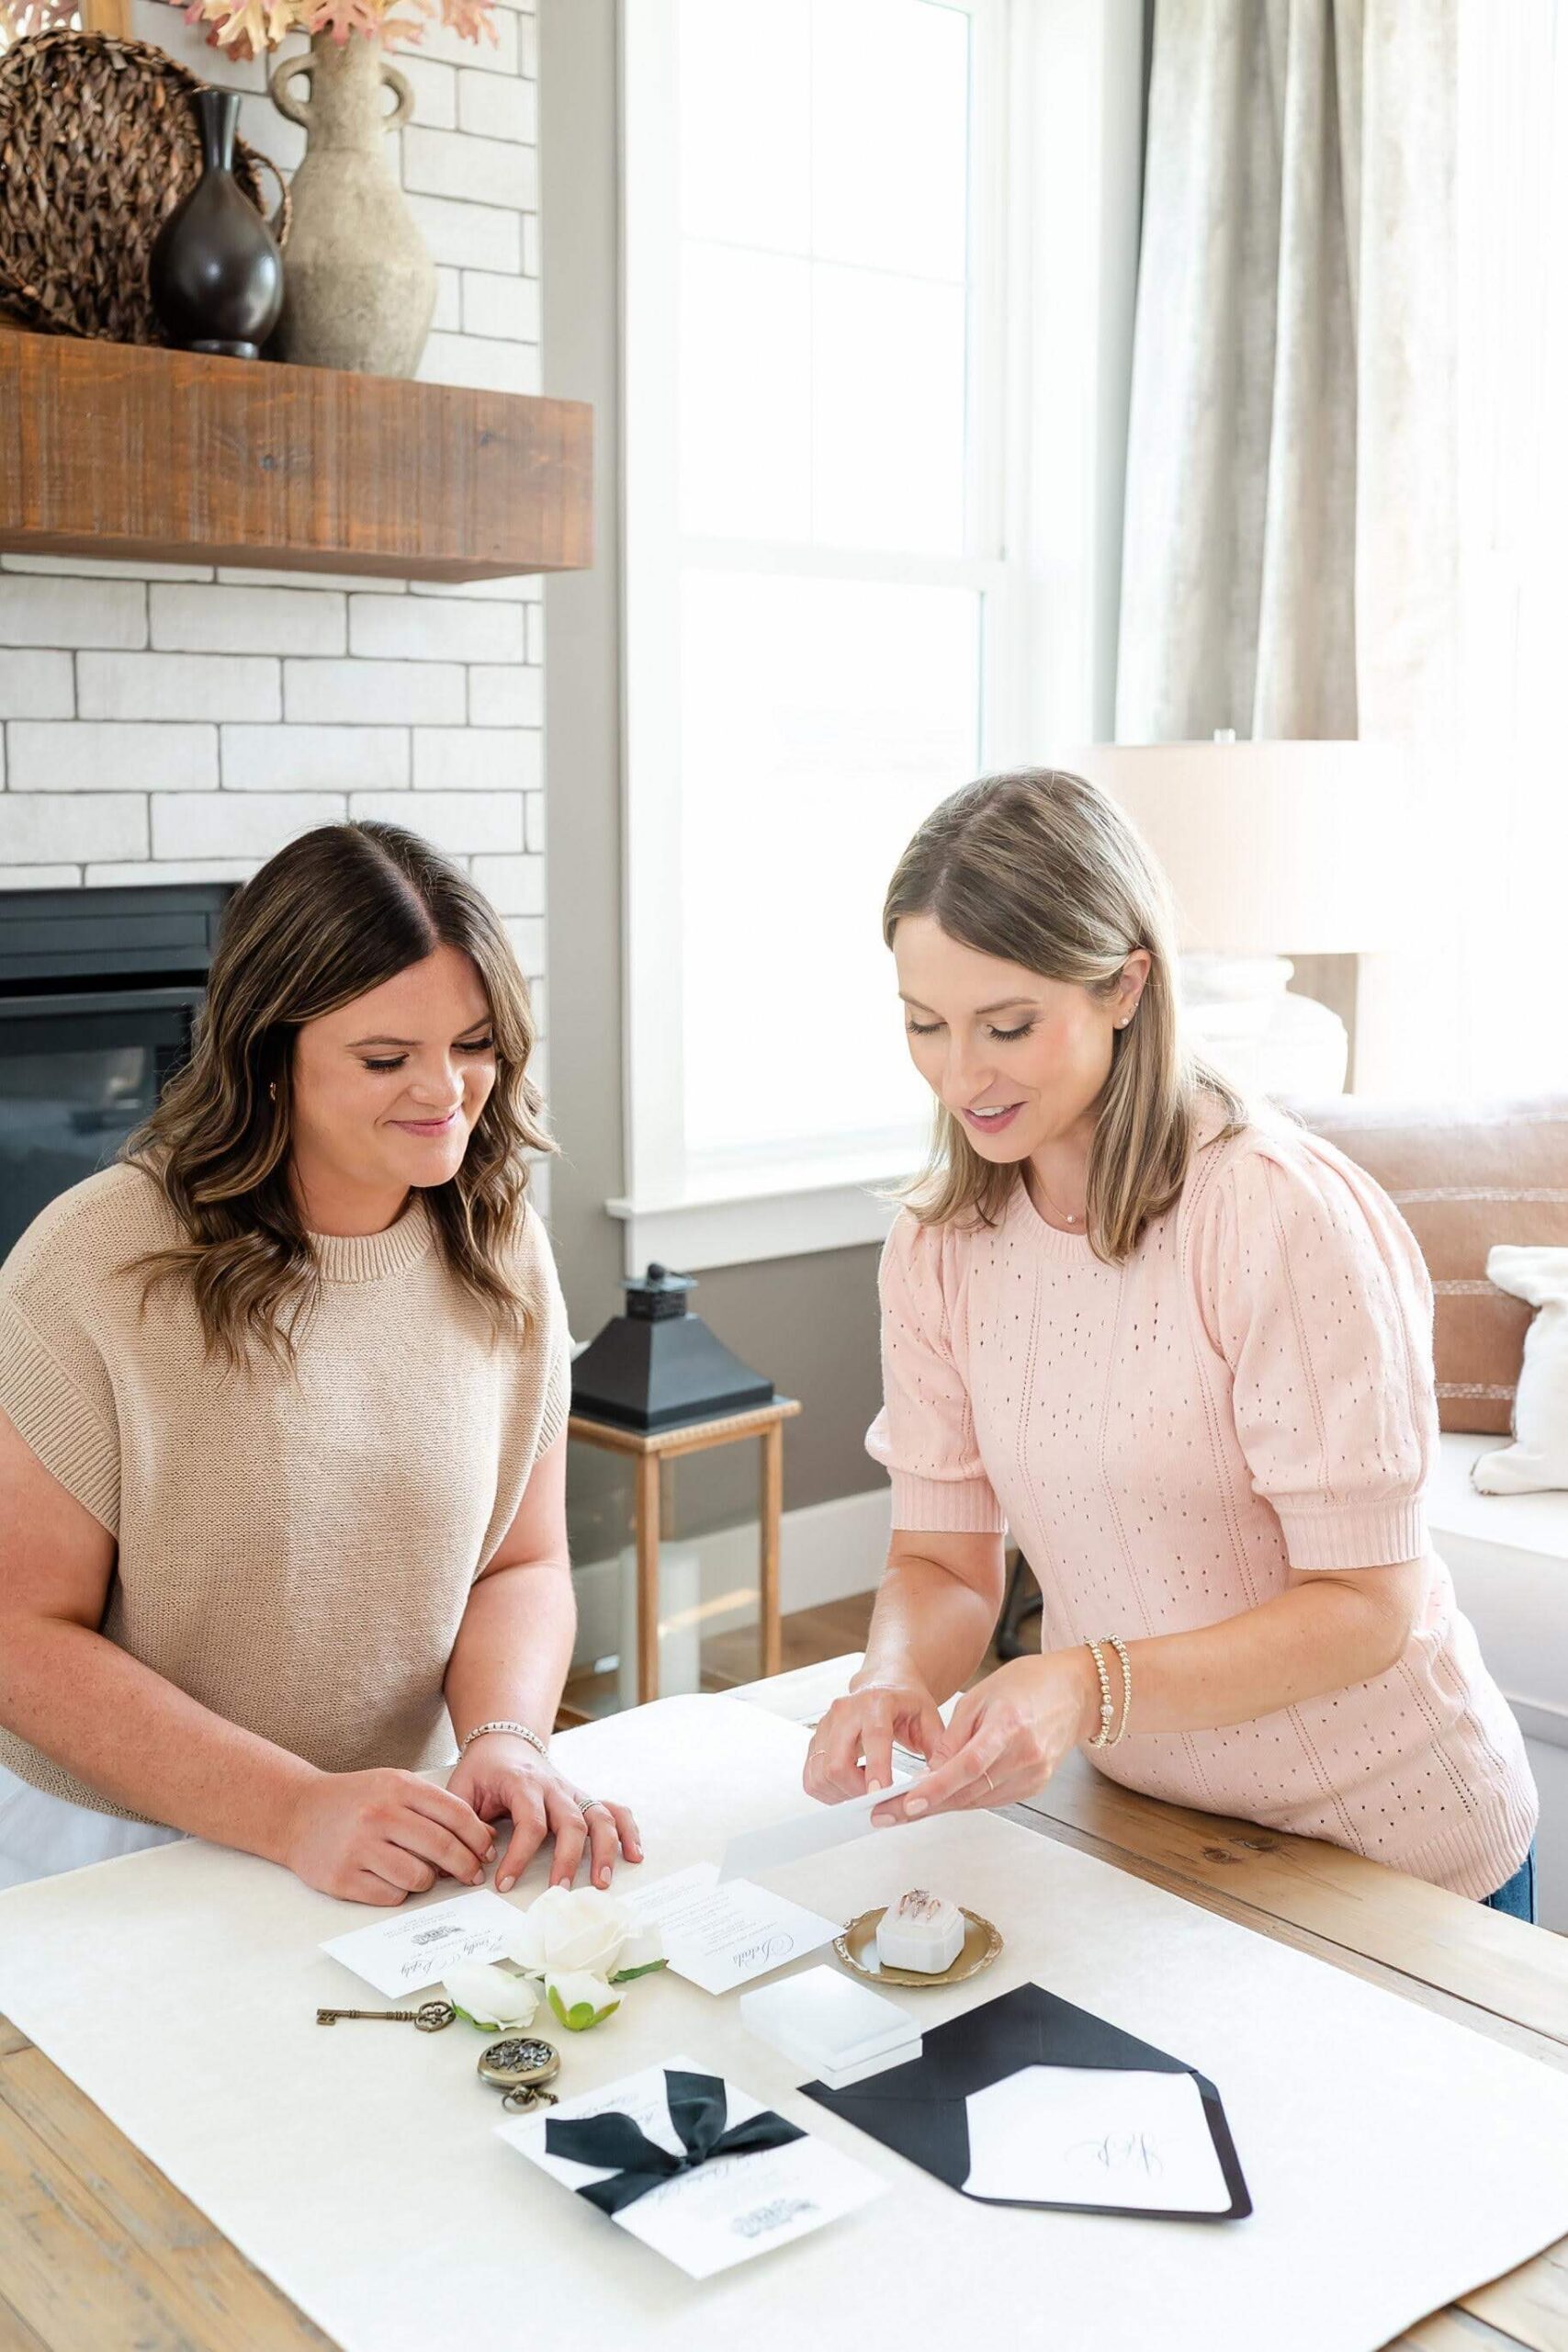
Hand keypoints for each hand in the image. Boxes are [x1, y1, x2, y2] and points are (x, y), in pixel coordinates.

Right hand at [280, 1767, 494, 1905]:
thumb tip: (482, 1836)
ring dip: (430, 1881)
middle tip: (472, 1874)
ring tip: (425, 1875)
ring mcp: (359, 1847)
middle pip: (442, 1848)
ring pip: (419, 1876)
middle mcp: (380, 1815)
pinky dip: (401, 1892)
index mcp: (398, 1787)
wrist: (297, 1811)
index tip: (486, 1851)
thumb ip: (436, 1806)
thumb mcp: (394, 1786)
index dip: (478, 1837)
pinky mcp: (343, 1878)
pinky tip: (395, 1880)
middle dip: (466, 1865)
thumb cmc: (354, 1800)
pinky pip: (391, 1895)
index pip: (456, 1814)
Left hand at [448, 1732, 642, 1893]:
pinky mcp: (583, 1798)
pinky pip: (613, 1810)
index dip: (519, 1856)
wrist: (504, 1742)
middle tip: (558, 1891)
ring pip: (599, 1816)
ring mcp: (573, 1792)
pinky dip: (627, 1830)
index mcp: (523, 1784)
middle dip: (568, 1859)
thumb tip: (478, 1858)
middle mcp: (554, 1787)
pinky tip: (634, 1854)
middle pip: (571, 1822)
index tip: (504, 1883)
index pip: (530, 1822)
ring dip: (604, 1850)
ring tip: (602, 1881)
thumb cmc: (483, 1770)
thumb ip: (466, 1823)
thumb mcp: (462, 1790)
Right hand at [803, 1671, 946, 1802]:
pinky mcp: (816, 1738)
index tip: (878, 1794)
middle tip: (876, 1800)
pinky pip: (811, 1775)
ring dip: (841, 1793)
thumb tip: (938, 1783)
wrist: (884, 1681)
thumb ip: (939, 1750)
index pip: (873, 1738)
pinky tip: (849, 1786)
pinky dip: (828, 1790)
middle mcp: (846, 1710)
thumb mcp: (931, 1718)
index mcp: (877, 1702)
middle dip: (855, 1791)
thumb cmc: (907, 1702)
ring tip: (864, 1791)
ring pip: (820, 1773)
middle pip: (836, 1762)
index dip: (875, 1769)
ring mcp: (826, 1723)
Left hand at [870, 1650, 1099, 1825]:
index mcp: (1009, 1726)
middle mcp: (1025, 1756)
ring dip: (941, 1806)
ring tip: (902, 1811)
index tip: (906, 1803)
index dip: (936, 1787)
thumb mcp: (981, 1695)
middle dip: (924, 1806)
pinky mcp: (1036, 1785)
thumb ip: (955, 1735)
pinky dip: (966, 1799)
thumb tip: (930, 1771)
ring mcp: (1034, 1775)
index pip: (967, 1766)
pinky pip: (993, 1798)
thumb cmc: (1029, 1683)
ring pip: (978, 1800)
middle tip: (886, 1815)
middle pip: (969, 1791)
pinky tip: (942, 1799)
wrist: (1077, 1692)